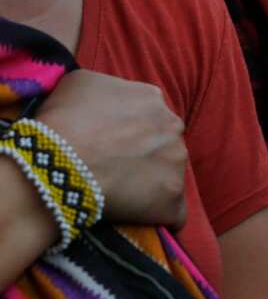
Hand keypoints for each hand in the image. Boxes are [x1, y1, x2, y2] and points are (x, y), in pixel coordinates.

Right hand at [36, 70, 188, 226]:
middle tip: (114, 167)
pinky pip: (173, 210)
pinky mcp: (173, 198)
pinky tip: (139, 216)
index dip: (128, 131)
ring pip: (169, 173)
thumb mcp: (80, 82)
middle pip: (163, 141)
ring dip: (150, 182)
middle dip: (144, 153)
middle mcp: (173, 126)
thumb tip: (109, 96)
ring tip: (120, 192)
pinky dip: (158, 213)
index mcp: (151, 98)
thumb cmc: (64, 119)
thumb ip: (106, 86)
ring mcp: (177, 163)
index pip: (147, 114)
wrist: (59, 161)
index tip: (109, 143)